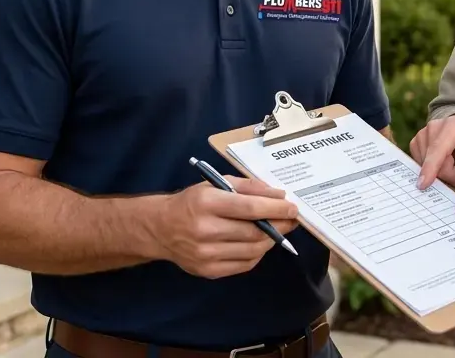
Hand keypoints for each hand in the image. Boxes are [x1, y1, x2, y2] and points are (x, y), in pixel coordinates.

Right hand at [151, 177, 299, 278]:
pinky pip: (244, 264)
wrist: (161, 228)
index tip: (293, 208)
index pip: (249, 208)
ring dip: (271, 240)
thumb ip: (248, 187)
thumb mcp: (215, 184)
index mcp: (207, 203)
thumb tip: (279, 197)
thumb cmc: (192, 202)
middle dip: (279, 225)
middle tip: (291, 220)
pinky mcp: (208, 271)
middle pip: (254, 231)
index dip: (275, 209)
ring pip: (253, 249)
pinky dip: (257, 253)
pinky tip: (259, 243)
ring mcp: (206, 253)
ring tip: (277, 230)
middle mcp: (205, 229)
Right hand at [409, 114, 454, 189]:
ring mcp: (421, 135)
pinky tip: (444, 162)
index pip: (439, 149)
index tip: (424, 184)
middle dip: (452, 175)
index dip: (431, 167)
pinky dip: (434, 170)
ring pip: (427, 168)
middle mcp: (433, 127)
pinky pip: (422, 166)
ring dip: (443, 173)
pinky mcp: (415, 144)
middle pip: (436, 165)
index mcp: (453, 126)